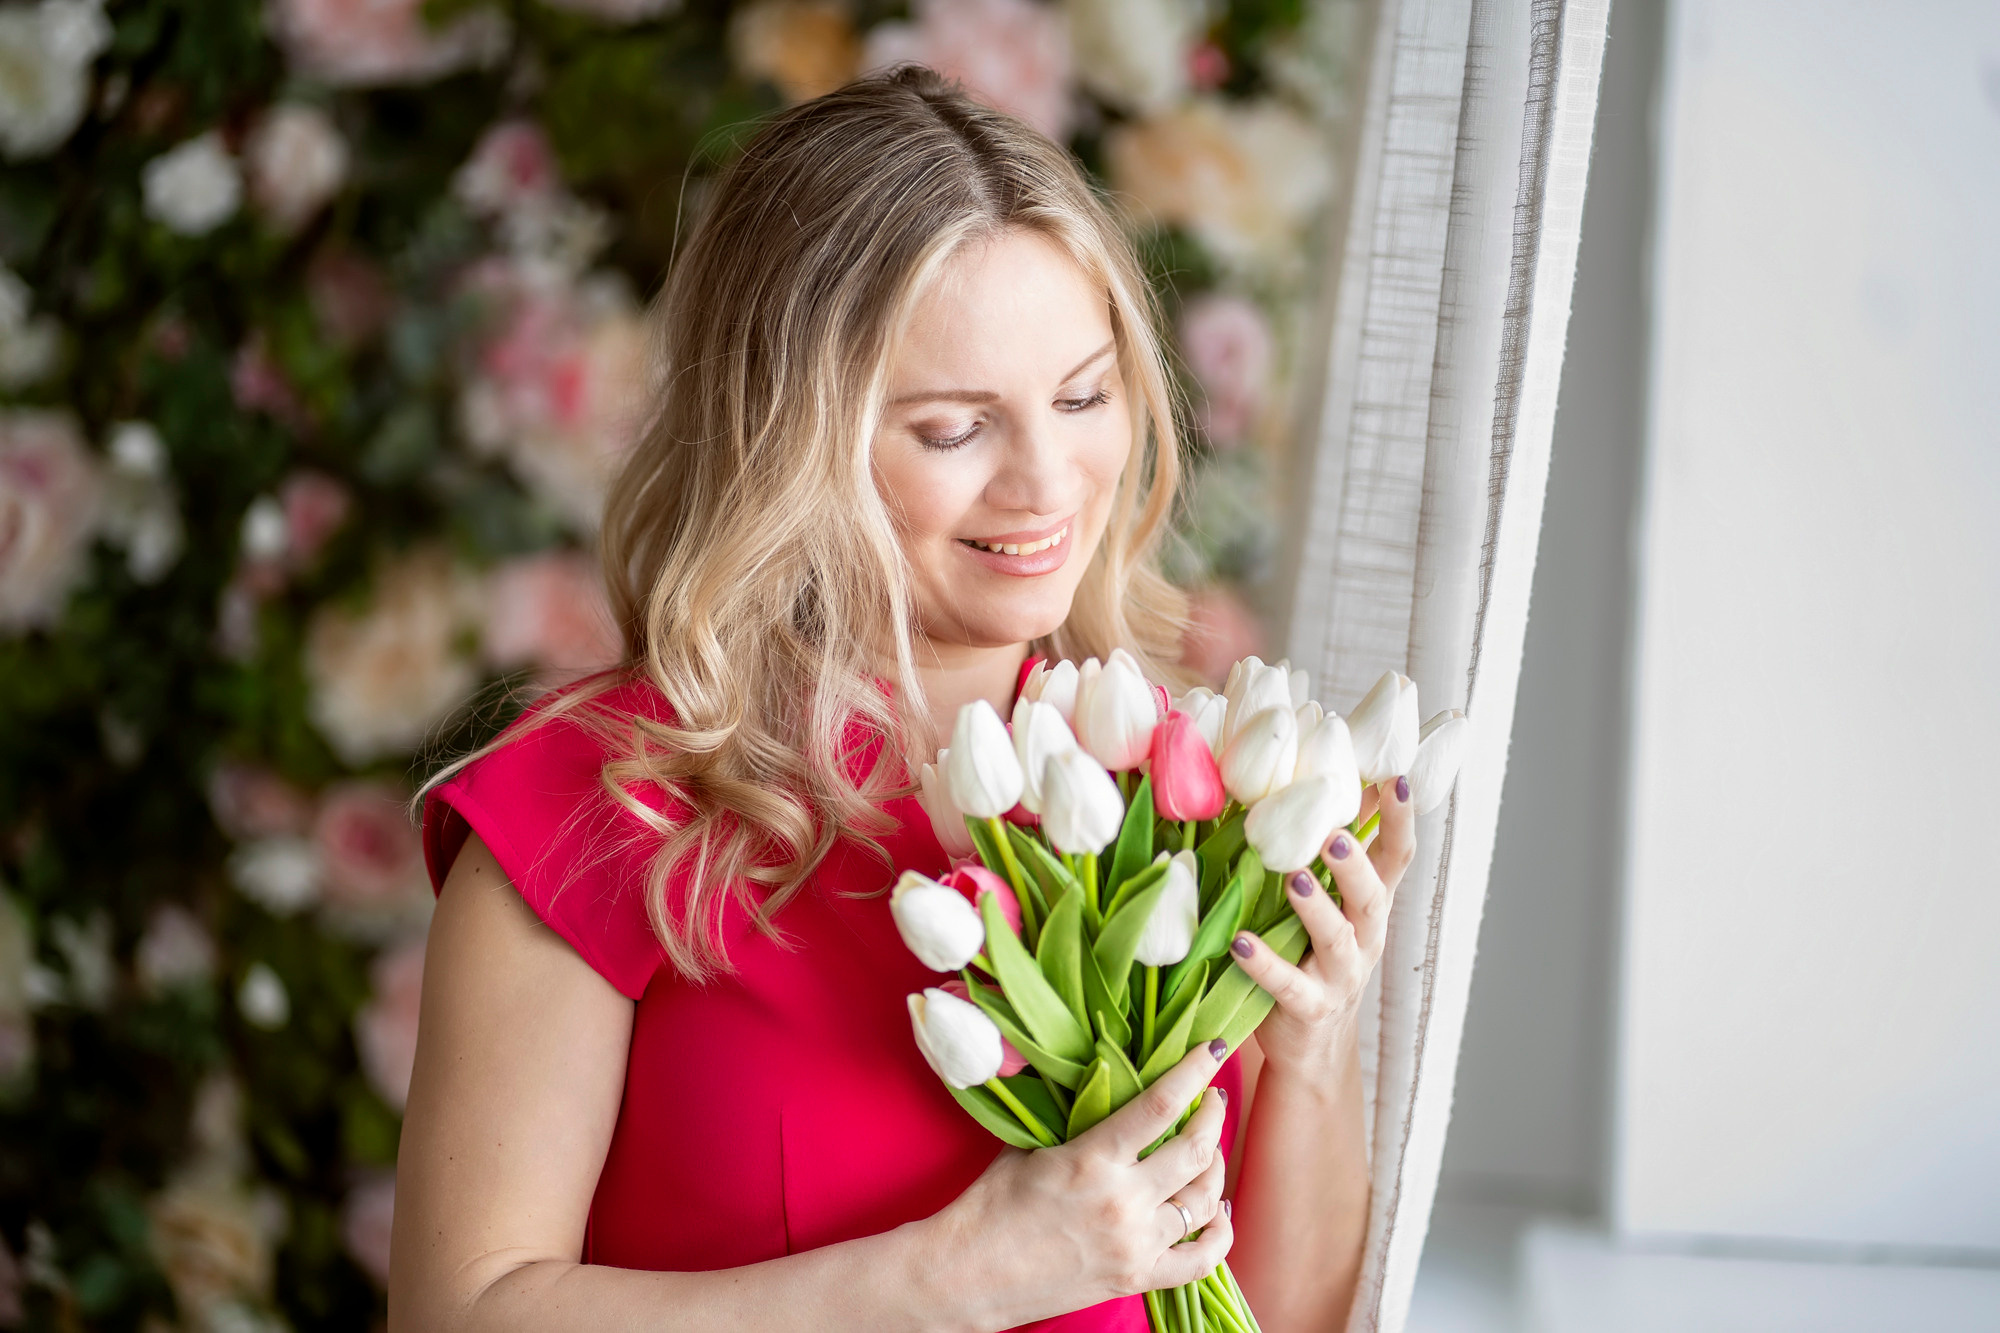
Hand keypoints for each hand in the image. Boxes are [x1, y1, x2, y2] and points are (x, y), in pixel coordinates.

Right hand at [932, 1042, 1235, 1331]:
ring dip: (1215, 1168)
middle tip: (1211, 1099)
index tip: (1213, 1050)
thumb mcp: (1029, 1148)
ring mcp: (1135, 1245)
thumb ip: (1075, 1118)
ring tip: (1210, 1149)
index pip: (1161, 1105)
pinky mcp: (1136, 1278)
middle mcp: (1124, 1202)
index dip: (1195, 1071)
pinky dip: (1220, 1234)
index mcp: (1093, 1160)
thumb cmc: (988, 1206)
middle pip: (1195, 1150)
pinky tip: (1219, 1212)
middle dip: (1212, 1116)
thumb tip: (1104, 1080)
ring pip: (1204, 1201)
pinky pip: (1201, 1261)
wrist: (968, 1276)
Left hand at [1229, 776, 1416, 1078]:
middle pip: (1371, 896)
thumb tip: (1320, 782)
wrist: (1311, 1044)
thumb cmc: (1313, 955)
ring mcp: (1341, 976)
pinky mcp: (1309, 1008)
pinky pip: (1288, 984)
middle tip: (1334, 834)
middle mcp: (1365, 938)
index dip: (1401, 819)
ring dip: (1317, 907)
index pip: (1397, 856)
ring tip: (1294, 878)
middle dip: (1354, 864)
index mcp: (1370, 906)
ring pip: (1337, 939)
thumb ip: (1329, 856)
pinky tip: (1239, 941)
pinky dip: (1264, 962)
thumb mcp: (1331, 905)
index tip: (1397, 777)